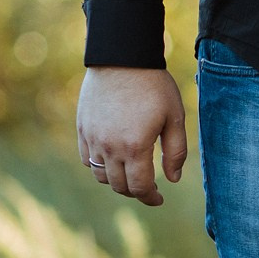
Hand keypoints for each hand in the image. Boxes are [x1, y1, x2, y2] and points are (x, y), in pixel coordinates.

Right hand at [77, 66, 187, 207]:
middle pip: (119, 185)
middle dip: (135, 192)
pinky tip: (113, 161)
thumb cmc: (154, 87)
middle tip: (148, 189)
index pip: (139, 187)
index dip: (150, 198)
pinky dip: (99, 166)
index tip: (159, 199)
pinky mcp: (82, 128)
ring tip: (132, 175)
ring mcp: (92, 138)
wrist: (122, 58)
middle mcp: (109, 147)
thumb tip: (172, 179)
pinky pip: (86, 159)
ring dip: (117, 181)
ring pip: (100, 175)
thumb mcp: (175, 118)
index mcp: (135, 147)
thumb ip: (176, 152)